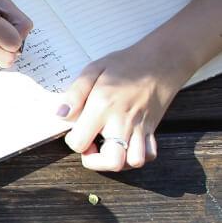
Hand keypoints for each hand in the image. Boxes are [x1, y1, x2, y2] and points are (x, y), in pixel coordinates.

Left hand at [59, 39, 186, 171]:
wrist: (162, 60)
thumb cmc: (126, 64)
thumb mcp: (93, 70)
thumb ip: (75, 93)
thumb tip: (61, 114)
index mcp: (102, 107)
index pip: (80, 142)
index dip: (73, 141)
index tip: (76, 131)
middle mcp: (122, 121)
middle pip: (112, 161)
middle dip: (96, 162)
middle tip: (91, 146)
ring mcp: (140, 127)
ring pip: (133, 162)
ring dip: (118, 161)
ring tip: (108, 147)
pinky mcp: (152, 129)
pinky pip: (149, 154)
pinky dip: (137, 156)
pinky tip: (126, 145)